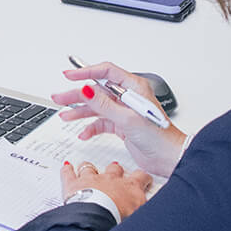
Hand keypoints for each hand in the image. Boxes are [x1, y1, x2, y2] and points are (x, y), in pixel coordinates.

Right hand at [50, 61, 187, 177]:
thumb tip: (86, 90)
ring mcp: (124, 111)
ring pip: (97, 107)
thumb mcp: (127, 118)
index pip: (106, 73)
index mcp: (133, 88)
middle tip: (60, 97)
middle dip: (77, 94)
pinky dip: (92, 127)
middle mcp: (128, 97)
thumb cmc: (159, 137)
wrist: (169, 158)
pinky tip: (84, 133)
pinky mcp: (122, 125)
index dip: (86, 72)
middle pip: (97, 90)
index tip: (70, 75)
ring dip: (81, 111)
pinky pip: (102, 122)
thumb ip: (104, 104)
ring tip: (65, 115)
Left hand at [60, 158, 155, 219]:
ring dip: (90, 168)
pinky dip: (67, 170)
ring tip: (89, 168)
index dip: (143, 177)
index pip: (141, 177)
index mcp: (130, 187)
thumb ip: (146, 210)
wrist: (96, 217)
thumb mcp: (140, 216)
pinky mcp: (74, 184)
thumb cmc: (118, 217)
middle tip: (115, 173)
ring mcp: (91, 179)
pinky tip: (67, 167)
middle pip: (115, 168)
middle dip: (115, 170)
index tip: (144, 178)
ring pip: (90, 168)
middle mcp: (111, 179)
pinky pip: (69, 173)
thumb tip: (156, 216)